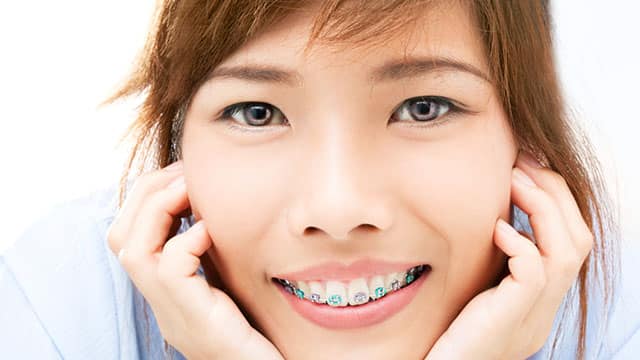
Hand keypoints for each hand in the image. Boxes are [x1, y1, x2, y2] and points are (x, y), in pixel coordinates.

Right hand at [106, 161, 282, 359]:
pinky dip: (187, 238)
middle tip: (184, 173)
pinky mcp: (194, 317)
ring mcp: (172, 312)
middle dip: (148, 192)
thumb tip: (212, 210)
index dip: (148, 197)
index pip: (128, 235)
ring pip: (131, 248)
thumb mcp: (229, 283)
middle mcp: (159, 301)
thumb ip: (213, 253)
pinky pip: (170, 267)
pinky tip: (212, 229)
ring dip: (159, 207)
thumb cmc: (257, 332)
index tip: (183, 176)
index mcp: (165, 290)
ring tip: (190, 188)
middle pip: (119, 236)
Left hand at [425, 151, 593, 359]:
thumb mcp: (476, 290)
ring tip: (513, 180)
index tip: (525, 169)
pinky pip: (534, 272)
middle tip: (523, 163)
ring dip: (542, 207)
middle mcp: (545, 310)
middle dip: (555, 193)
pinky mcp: (510, 321)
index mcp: (539, 301)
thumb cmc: (444, 332)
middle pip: (580, 240)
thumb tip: (495, 217)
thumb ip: (493, 262)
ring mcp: (533, 318)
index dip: (555, 200)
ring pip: (568, 250)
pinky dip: (519, 242)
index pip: (571, 240)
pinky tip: (494, 228)